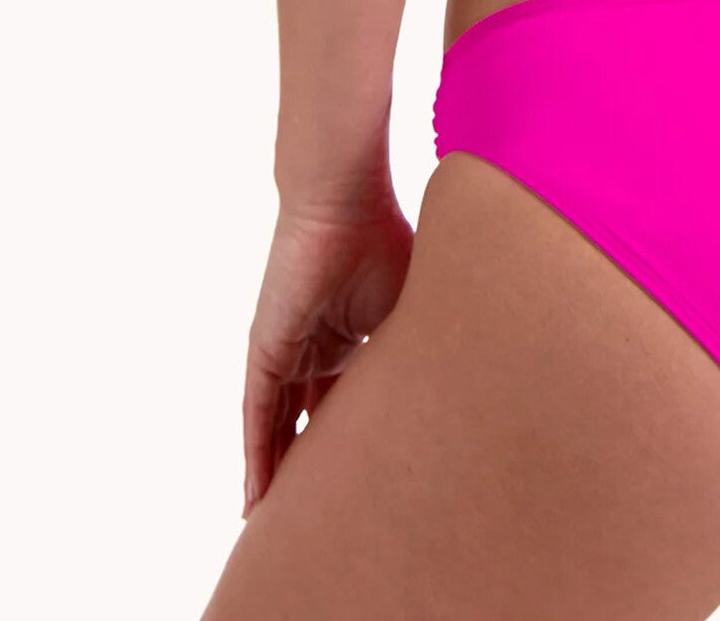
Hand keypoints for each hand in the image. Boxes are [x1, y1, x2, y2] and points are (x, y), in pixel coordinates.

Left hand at [241, 196, 414, 514]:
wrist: (343, 201)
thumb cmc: (384, 237)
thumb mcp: (410, 303)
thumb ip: (420, 336)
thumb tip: (464, 367)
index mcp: (347, 333)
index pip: (343, 398)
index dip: (349, 437)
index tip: (363, 474)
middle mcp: (312, 344)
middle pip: (307, 418)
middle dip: (309, 463)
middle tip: (319, 512)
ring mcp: (285, 349)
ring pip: (277, 425)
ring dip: (277, 471)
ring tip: (279, 519)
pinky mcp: (264, 351)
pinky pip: (256, 415)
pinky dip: (255, 455)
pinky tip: (255, 494)